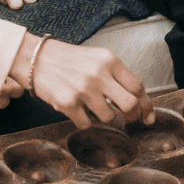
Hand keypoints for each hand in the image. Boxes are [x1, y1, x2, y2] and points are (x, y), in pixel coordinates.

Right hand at [10, 35, 155, 129]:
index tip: (147, 116)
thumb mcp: (97, 59)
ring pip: (108, 118)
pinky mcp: (68, 103)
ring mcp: (83, 90)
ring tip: (90, 105)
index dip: (146, 105)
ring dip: (103, 117)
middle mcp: (99, 74)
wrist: (36, 59)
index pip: (137, 87)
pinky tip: (76, 108)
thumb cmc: (69, 60)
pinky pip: (87, 124)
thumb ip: (116, 76)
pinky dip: (84, 121)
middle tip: (130, 119)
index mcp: (109, 61)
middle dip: (132, 116)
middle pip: (130, 104)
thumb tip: (137, 101)